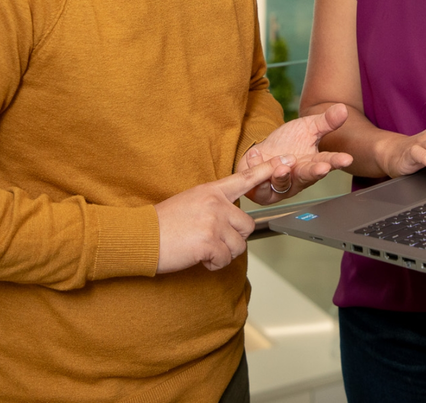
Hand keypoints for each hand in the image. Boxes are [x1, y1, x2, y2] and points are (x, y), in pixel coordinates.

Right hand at [155, 158, 289, 272]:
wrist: (140, 237)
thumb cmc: (163, 223)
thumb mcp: (191, 201)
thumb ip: (214, 204)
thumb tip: (230, 218)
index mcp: (211, 191)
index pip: (244, 179)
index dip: (266, 171)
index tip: (285, 162)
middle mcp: (216, 204)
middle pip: (248, 225)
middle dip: (234, 238)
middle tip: (212, 240)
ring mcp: (213, 222)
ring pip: (239, 245)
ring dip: (223, 253)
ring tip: (201, 247)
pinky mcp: (209, 242)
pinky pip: (225, 259)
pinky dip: (213, 263)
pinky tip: (197, 256)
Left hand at [239, 104, 352, 204]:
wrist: (264, 150)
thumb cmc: (289, 141)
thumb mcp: (308, 127)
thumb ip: (326, 121)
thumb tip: (343, 108)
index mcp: (313, 163)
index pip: (328, 161)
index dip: (337, 161)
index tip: (347, 158)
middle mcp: (299, 177)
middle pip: (308, 176)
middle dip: (315, 172)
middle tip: (322, 168)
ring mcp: (282, 185)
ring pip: (284, 184)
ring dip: (283, 175)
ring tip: (283, 166)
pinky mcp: (263, 190)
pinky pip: (259, 185)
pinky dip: (257, 168)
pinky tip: (255, 155)